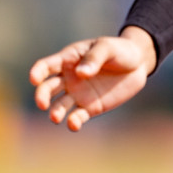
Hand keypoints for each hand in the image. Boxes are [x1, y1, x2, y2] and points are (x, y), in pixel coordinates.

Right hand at [28, 26, 156, 130]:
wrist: (138, 64)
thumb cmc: (119, 50)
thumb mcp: (108, 47)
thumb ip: (94, 58)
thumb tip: (81, 73)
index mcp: (69, 59)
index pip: (47, 66)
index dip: (38, 72)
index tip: (34, 79)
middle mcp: (68, 78)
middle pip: (47, 88)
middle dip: (41, 96)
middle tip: (42, 104)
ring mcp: (78, 94)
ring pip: (59, 105)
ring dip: (55, 112)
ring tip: (56, 118)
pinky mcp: (89, 107)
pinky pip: (77, 117)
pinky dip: (73, 122)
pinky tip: (74, 124)